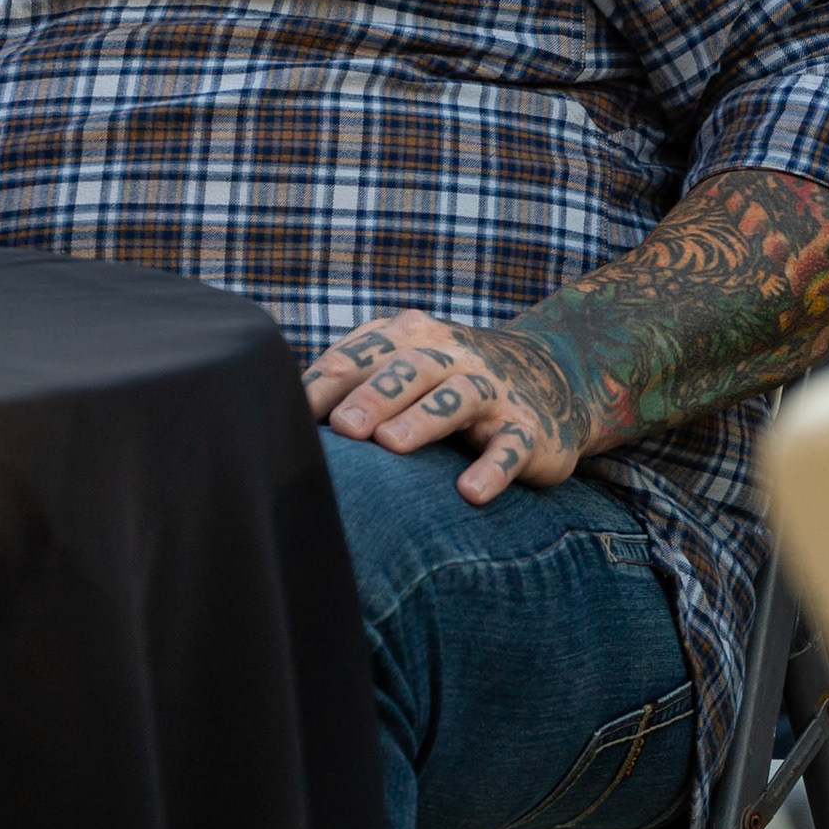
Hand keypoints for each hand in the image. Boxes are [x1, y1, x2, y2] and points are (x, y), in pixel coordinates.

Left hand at [303, 310, 589, 503]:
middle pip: (408, 369)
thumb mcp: (402, 365)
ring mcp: (493, 390)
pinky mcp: (529, 429)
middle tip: (343, 427)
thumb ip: (351, 380)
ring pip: (457, 398)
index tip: (292, 414)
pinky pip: (512, 447)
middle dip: (374, 396)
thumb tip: (278, 412)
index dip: (326, 384)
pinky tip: (470, 492)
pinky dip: (493, 468)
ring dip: (423, 420)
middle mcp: (451, 355)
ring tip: (392, 446)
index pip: (359, 355)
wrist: (550, 374)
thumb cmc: (444, 376)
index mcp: (409, 335)